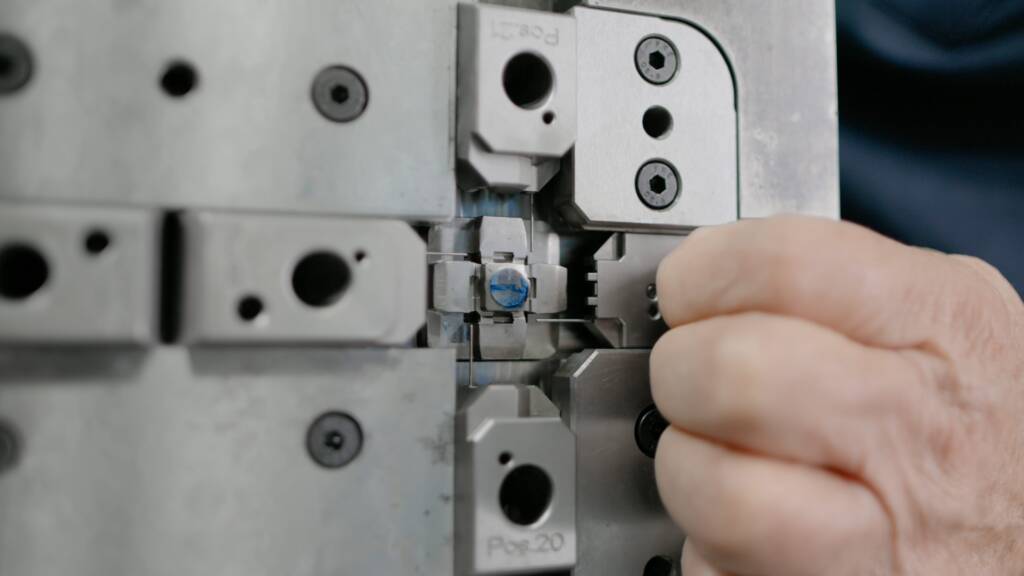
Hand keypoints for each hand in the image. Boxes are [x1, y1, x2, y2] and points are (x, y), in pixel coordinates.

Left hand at [650, 215, 1023, 574]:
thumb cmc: (982, 432)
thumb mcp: (953, 326)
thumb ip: (844, 289)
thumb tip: (713, 272)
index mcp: (945, 324)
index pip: (785, 263)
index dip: (704, 273)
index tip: (686, 291)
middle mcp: (917, 425)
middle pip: (733, 372)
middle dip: (681, 372)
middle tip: (693, 382)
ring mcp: (884, 531)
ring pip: (717, 489)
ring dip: (688, 474)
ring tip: (719, 464)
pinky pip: (722, 572)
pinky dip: (711, 551)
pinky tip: (749, 531)